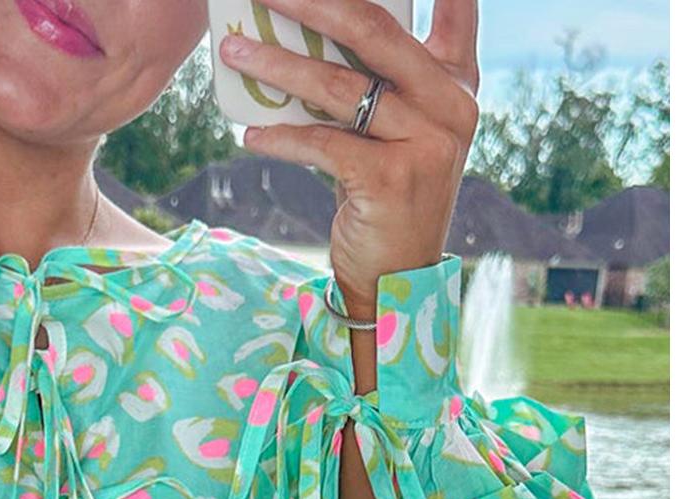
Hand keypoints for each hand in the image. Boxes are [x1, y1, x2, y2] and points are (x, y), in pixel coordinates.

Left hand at [218, 0, 479, 314]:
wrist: (396, 277)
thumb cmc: (384, 194)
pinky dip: (281, 137)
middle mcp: (451, 103)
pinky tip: (250, 133)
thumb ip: (378, 80)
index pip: (456, 7)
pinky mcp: (392, 179)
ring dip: (278, 66)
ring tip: (235, 53)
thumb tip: (303, 28)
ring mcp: (427, 141)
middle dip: (311, 3)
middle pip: (373, 30)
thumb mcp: (393, 130)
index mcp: (457, 79)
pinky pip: (324, 144)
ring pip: (339, 87)